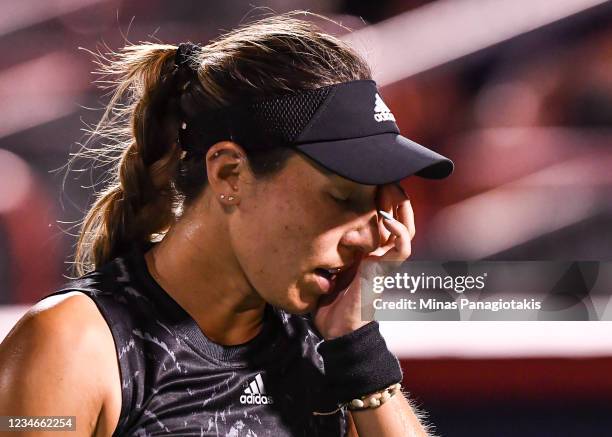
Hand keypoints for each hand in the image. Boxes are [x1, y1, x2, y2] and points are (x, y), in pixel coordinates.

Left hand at [313, 183, 414, 338]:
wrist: (335, 328)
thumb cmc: (326, 294)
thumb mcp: (324, 260)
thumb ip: (325, 242)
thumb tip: (308, 215)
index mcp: (368, 246)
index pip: (383, 214)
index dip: (382, 194)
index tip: (368, 175)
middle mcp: (380, 251)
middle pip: (399, 216)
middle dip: (394, 194)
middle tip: (384, 175)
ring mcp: (385, 261)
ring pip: (405, 228)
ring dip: (400, 208)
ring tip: (391, 188)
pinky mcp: (385, 272)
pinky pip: (401, 250)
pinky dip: (399, 233)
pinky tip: (388, 221)